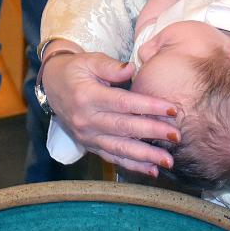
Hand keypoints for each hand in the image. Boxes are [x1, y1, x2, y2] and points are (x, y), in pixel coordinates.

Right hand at [42, 47, 181, 176]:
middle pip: (125, 128)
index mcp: (88, 96)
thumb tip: (132, 69)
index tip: (172, 109)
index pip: (123, 103)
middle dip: (152, 133)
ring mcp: (87, 136)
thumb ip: (110, 66)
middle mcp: (87, 120)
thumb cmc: (76, 70)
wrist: (53, 86)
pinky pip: (113, 158)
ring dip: (146, 156)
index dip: (149, 106)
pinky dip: (132, 165)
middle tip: (176, 136)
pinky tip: (152, 170)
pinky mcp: (90, 145)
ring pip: (120, 148)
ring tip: (168, 161)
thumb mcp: (89, 60)